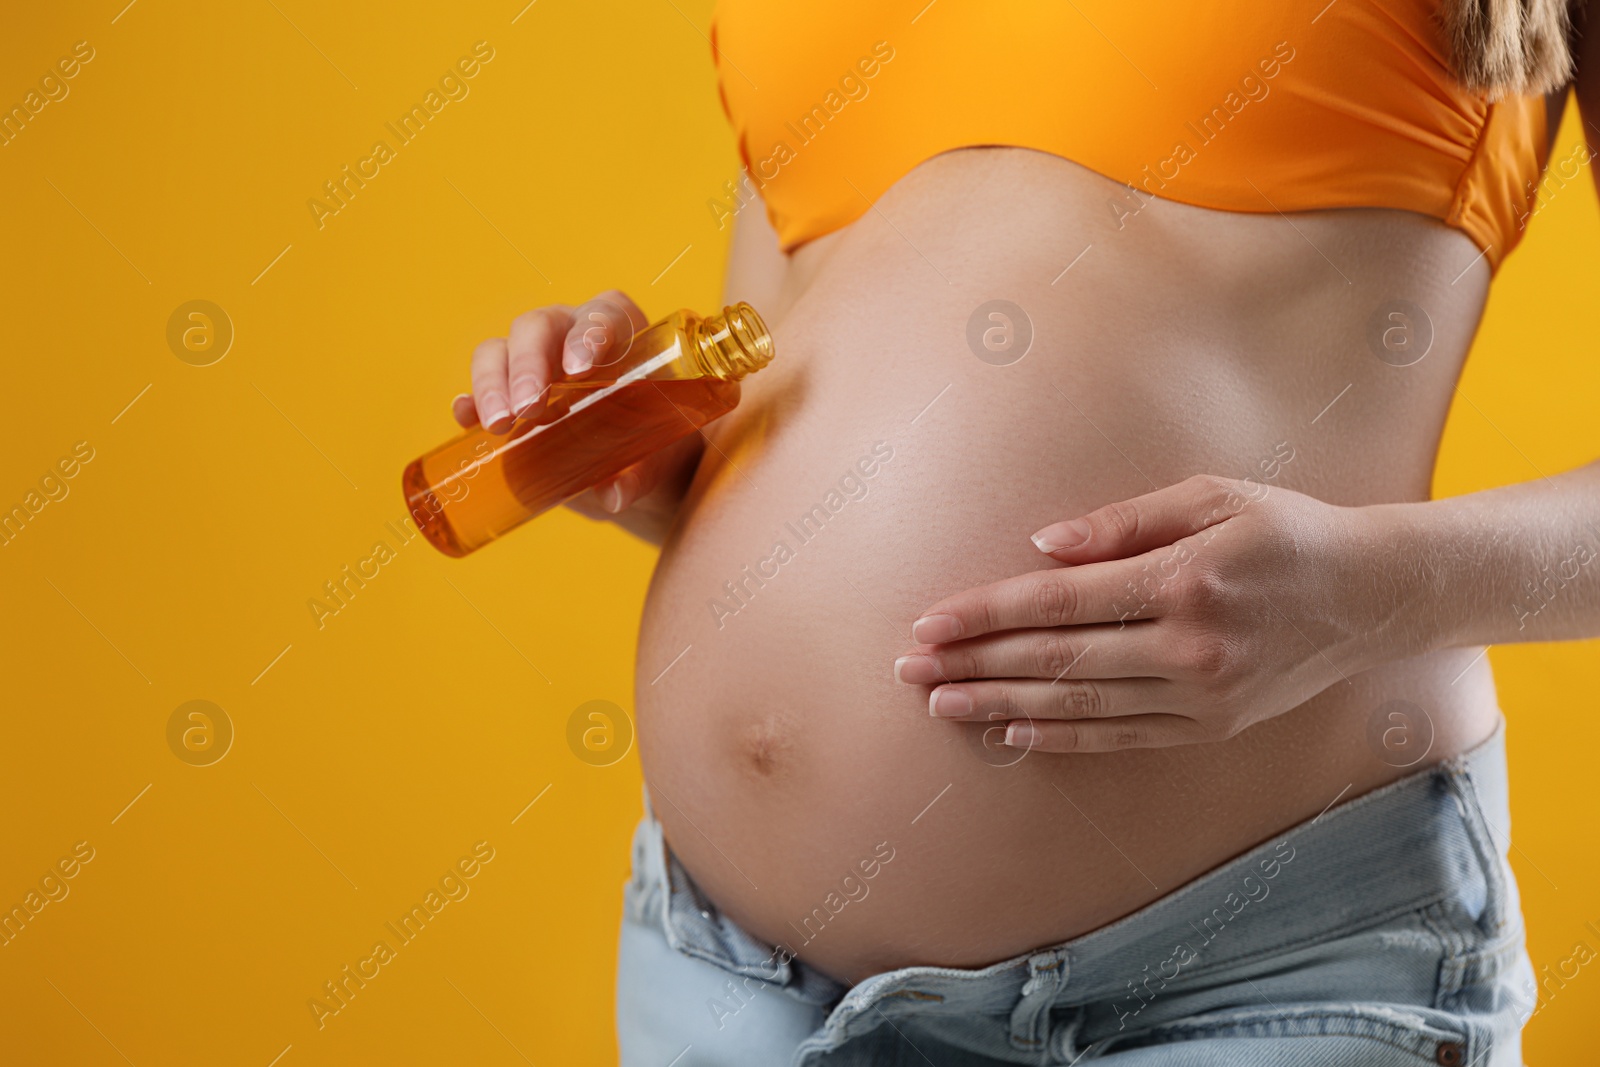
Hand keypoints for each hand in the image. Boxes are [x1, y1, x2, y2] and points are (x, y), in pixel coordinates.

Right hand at [452, 290, 701, 528]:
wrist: (634, 469)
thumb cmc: (656, 445)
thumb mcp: (658, 458)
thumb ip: (641, 473)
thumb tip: (612, 494)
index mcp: (619, 332)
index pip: (601, 315)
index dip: (587, 334)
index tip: (579, 369)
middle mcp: (569, 335)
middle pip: (537, 327)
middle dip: (528, 364)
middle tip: (529, 409)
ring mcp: (531, 362)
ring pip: (497, 351)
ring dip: (492, 384)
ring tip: (500, 425)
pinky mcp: (506, 395)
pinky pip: (477, 389)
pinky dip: (469, 403)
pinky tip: (465, 419)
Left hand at [894, 475, 1421, 751]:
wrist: (1372, 597)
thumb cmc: (1285, 531)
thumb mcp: (1212, 498)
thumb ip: (1123, 524)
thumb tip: (1042, 547)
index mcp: (1183, 580)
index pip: (1059, 603)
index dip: (985, 614)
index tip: (927, 624)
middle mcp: (1189, 647)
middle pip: (1056, 661)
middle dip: (974, 664)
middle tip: (908, 671)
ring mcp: (1201, 696)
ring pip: (1078, 707)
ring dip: (1000, 705)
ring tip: (940, 704)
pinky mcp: (1210, 727)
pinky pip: (1119, 737)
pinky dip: (1061, 737)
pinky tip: (1010, 731)